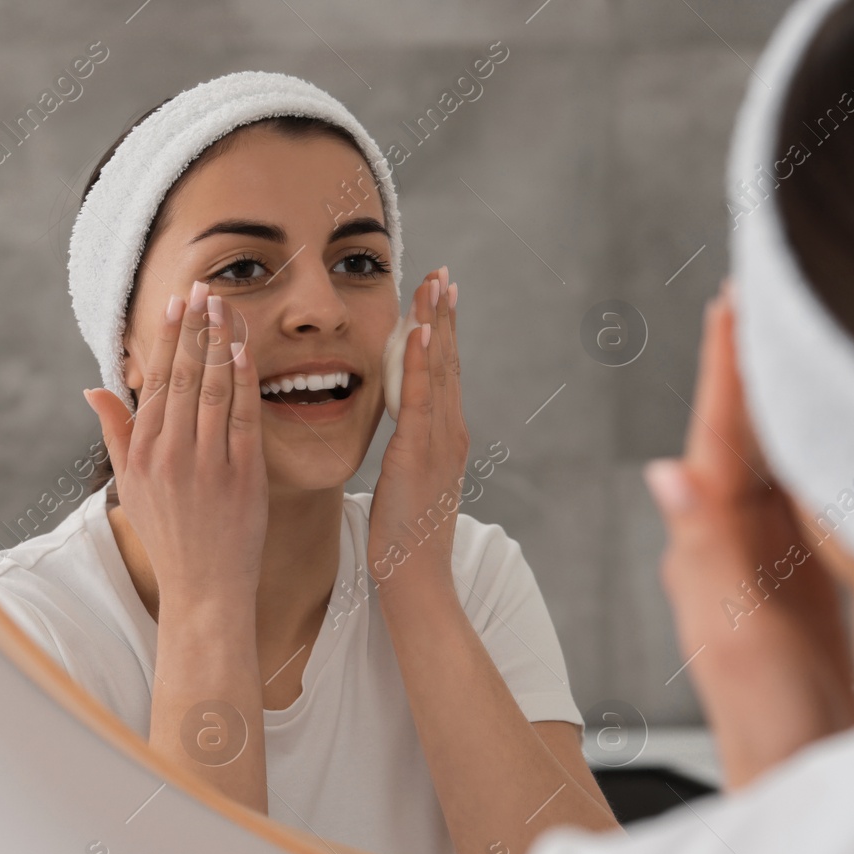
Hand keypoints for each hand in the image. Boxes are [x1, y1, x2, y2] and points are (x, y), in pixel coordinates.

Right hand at [85, 281, 267, 612]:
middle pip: (184, 377)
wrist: (204, 589)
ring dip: (219, 343)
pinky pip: (244, 419)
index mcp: (143, 453)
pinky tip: (244, 352)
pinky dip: (244, 383)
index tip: (175, 303)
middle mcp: (172, 454)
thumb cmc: (169, 536)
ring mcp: (209, 465)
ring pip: (214, 390)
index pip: (156, 382)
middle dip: (194, 328)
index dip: (166, 338)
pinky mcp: (243, 478)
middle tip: (202, 288)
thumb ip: (116, 432)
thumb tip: (92, 388)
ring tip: (225, 307)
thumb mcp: (131, 485)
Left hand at [368, 269, 466, 603]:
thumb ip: (409, 453)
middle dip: (444, 315)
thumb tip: (403, 436)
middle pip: (447, 362)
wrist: (416, 579)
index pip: (443, 374)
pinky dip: (419, 363)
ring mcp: (439, 443)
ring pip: (438, 372)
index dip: (442, 332)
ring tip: (433, 286)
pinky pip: (419, 399)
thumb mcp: (407, 483)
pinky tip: (418, 333)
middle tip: (442, 273)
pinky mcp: (418, 454)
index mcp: (445, 438)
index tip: (438, 295)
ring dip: (435, 325)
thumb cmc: (404, 538)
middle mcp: (450, 433)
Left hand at [644, 281, 853, 789]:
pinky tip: (829, 422)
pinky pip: (810, 498)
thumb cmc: (766, 722)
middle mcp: (734, 547)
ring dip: (781, 401)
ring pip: (775, 462)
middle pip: (743, 439)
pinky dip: (816, 452)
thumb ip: (707, 554)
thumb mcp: (736, 637)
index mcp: (712, 550)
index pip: (717, 443)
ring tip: (792, 335)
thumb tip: (665, 473)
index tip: (731, 304)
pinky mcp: (809, 579)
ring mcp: (772, 561)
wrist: (807, 778)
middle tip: (761, 291)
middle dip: (751, 368)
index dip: (727, 372)